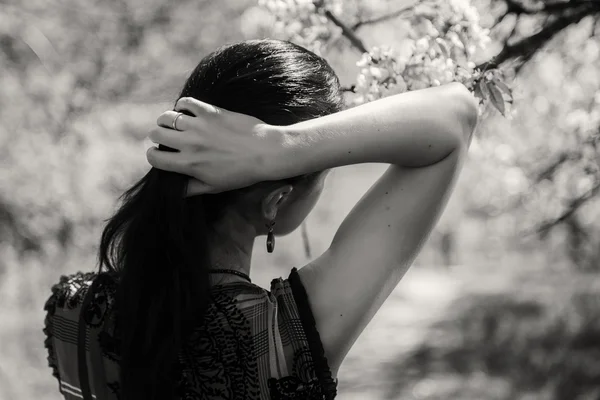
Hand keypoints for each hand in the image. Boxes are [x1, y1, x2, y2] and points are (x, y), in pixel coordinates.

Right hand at [147, 97, 279, 194]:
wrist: (265, 152)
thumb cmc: (242, 173)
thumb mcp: (216, 186)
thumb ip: (193, 188)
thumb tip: (176, 190)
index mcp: (189, 164)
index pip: (155, 158)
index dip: (154, 156)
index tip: (160, 154)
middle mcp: (189, 144)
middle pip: (156, 134)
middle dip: (157, 136)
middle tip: (167, 138)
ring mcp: (199, 126)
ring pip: (166, 117)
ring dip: (166, 120)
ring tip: (174, 123)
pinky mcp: (210, 112)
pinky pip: (186, 102)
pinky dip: (182, 105)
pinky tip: (188, 111)